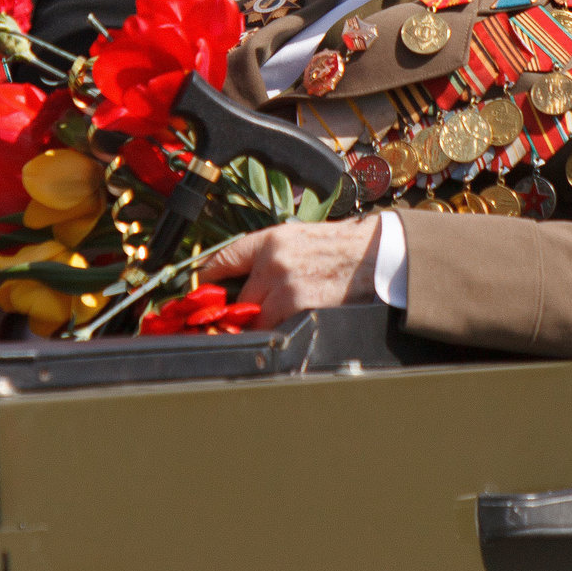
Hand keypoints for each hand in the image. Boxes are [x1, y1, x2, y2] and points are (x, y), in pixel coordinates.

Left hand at [200, 218, 381, 328]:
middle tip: (242, 319)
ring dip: (262, 325)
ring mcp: (285, 287)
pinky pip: (277, 329)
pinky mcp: (299, 307)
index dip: (205, 277)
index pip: (223, 259)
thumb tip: (243, 280)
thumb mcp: (297, 238)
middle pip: (238, 299)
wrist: (375, 255)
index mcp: (270, 240)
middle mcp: (272, 262)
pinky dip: (280, 331)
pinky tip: (292, 324)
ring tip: (275, 322)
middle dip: (241, 312)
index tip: (196, 288)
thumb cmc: (338, 247)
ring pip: (255, 319)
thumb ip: (268, 256)